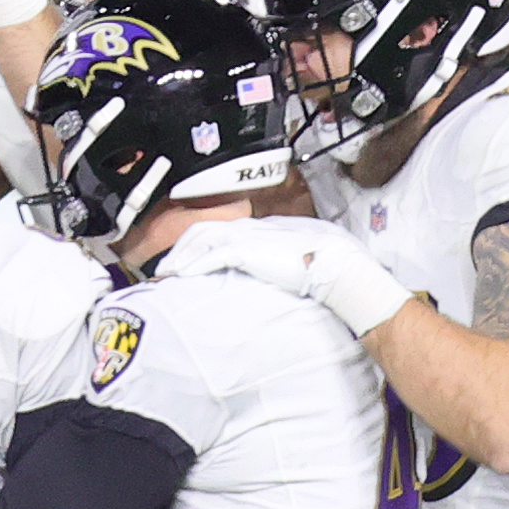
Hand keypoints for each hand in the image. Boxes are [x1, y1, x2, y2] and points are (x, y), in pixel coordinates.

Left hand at [155, 219, 411, 338]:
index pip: (229, 231)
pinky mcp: (249, 251)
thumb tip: (289, 280)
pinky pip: (212, 254)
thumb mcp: (309, 262)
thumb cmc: (335, 268)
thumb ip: (291, 266)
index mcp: (271, 229)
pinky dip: (193, 264)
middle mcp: (258, 227)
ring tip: (166, 273)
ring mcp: (252, 237)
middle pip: (208, 229)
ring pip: (203, 238)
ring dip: (181, 256)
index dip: (205, 244)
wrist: (342, 268)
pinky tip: (181, 275)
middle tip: (167, 266)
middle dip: (183, 247)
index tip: (192, 260)